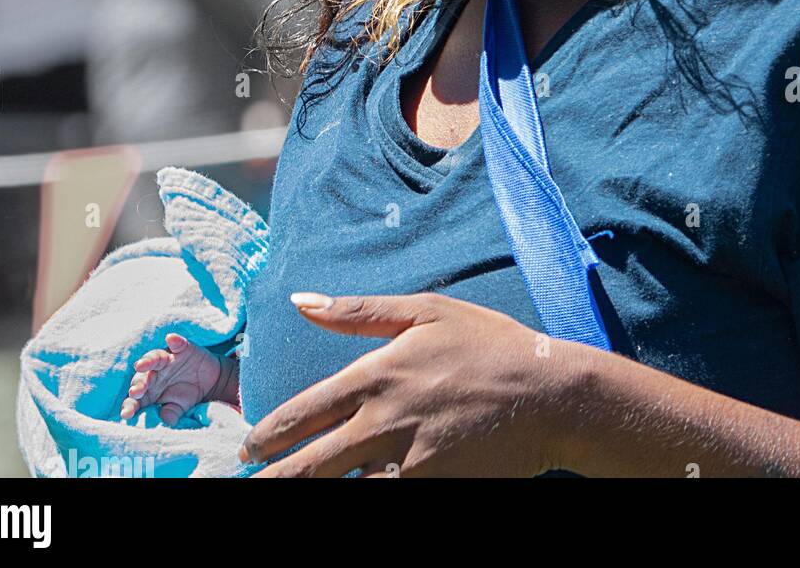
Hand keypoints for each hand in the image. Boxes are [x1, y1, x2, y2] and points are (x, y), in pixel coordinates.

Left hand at [120, 332, 234, 425]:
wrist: (210, 381)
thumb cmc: (188, 395)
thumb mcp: (179, 407)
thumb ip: (171, 413)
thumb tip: (164, 419)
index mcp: (149, 391)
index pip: (135, 398)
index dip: (130, 405)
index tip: (126, 414)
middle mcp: (154, 373)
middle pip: (142, 377)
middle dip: (138, 384)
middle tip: (135, 391)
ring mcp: (168, 360)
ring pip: (154, 358)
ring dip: (148, 361)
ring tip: (141, 365)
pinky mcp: (182, 349)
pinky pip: (177, 343)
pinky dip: (174, 341)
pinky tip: (170, 339)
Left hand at [242, 292, 586, 476]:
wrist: (549, 392)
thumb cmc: (488, 344)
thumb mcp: (426, 311)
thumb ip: (359, 309)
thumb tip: (302, 300)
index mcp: (378, 374)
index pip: (304, 412)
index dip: (268, 435)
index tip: (250, 447)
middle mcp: (385, 421)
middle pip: (311, 465)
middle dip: (275, 478)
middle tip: (254, 483)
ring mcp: (409, 461)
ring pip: (344, 489)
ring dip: (313, 493)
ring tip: (291, 493)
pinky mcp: (433, 488)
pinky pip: (385, 498)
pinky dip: (364, 497)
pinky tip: (352, 493)